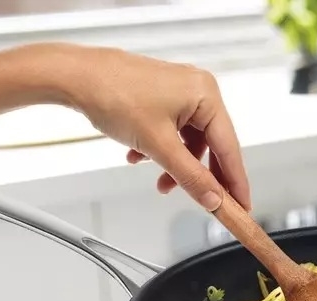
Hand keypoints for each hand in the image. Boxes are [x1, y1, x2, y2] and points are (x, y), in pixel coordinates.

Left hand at [62, 45, 250, 211]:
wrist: (74, 77)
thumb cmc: (112, 94)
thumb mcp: (158, 146)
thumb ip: (190, 177)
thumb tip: (213, 199)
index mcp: (206, 94)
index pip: (230, 148)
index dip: (236, 182)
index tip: (243, 206)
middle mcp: (197, 90)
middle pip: (212, 146)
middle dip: (201, 176)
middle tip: (207, 203)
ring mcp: (179, 93)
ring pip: (190, 143)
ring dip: (178, 166)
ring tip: (162, 182)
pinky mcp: (162, 98)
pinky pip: (174, 134)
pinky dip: (163, 152)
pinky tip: (143, 158)